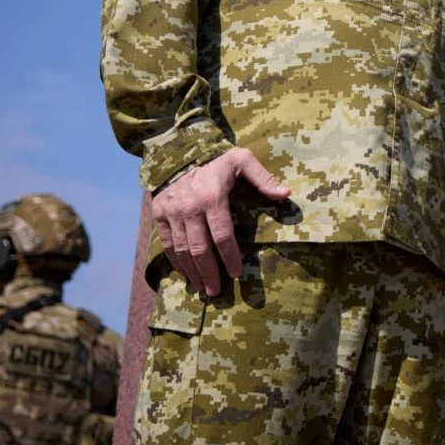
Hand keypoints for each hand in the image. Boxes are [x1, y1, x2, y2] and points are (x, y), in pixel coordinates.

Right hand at [153, 147, 290, 296]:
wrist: (179, 153)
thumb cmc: (218, 160)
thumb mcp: (242, 160)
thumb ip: (263, 178)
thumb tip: (286, 194)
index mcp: (212, 197)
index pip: (222, 235)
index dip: (229, 257)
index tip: (236, 274)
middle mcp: (189, 208)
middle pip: (200, 248)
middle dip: (209, 272)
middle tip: (216, 291)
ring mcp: (171, 212)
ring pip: (181, 249)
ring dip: (192, 272)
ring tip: (203, 288)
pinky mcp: (159, 214)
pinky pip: (167, 243)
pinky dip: (175, 261)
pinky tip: (186, 273)